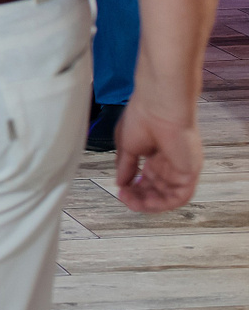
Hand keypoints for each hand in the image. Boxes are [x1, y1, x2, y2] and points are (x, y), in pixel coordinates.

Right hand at [114, 96, 203, 212]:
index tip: (120, 190)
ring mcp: (181, 168)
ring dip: (150, 203)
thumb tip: (120, 182)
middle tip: (124, 198)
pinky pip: (180, 196)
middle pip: (157, 190)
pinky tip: (146, 202)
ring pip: (168, 196)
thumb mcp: (127, 146)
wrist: (158, 106)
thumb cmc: (142, 116)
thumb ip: (126, 166)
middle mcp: (170, 163)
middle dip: (139, 197)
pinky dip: (164, 203)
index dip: (133, 188)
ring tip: (131, 202)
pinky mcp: (190, 172)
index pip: (148, 179)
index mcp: (156, 155)